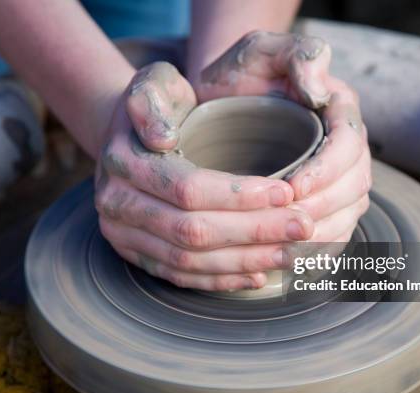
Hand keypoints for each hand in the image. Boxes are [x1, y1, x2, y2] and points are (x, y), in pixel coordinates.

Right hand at [95, 62, 313, 290]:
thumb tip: (163, 138)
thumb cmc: (158, 108)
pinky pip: (181, 278)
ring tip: (292, 254)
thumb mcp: (153, 85)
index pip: (188, 189)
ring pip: (190, 261)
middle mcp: (117, 206)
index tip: (286, 193)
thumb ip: (152, 101)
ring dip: (246, 261)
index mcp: (123, 163)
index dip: (239, 196)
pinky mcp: (138, 257)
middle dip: (254, 232)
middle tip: (302, 228)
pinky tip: (260, 275)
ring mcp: (125, 236)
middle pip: (193, 232)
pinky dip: (223, 280)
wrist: (130, 137)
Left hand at [193, 31, 371, 242]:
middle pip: (354, 186)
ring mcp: (339, 176)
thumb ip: (296, 54)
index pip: (348, 146)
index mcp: (339, 109)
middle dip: (322, 208)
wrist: (221, 101)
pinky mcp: (326, 201)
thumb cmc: (239, 76)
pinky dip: (320, 247)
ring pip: (348, 213)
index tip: (291, 189)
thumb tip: (320, 90)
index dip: (325, 172)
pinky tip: (294, 255)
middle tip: (284, 223)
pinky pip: (336, 231)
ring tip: (288, 243)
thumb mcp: (262, 52)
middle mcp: (346, 145)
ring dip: (322, 232)